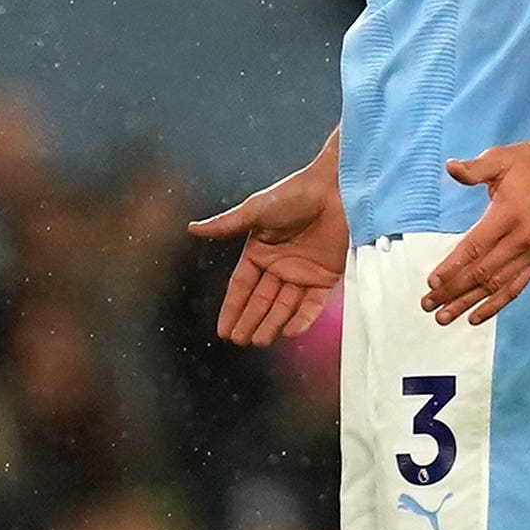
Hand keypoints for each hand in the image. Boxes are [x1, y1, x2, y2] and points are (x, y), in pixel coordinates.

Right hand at [190, 151, 347, 346]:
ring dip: (273, 324)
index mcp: (260, 251)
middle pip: (262, 301)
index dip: (232, 308)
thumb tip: (192, 229)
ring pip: (285, 306)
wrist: (337, 189)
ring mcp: (304, 272)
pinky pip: (313, 303)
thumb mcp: (256, 210)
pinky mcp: (327, 276)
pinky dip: (303, 318)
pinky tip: (289, 331)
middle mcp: (280, 265)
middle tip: (239, 340)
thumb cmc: (295, 193)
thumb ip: (226, 224)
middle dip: (250, 321)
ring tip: (259, 341)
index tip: (222, 330)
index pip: (241, 286)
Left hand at [422, 129, 529, 324]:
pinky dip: (497, 303)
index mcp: (509, 215)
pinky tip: (477, 316)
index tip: (431, 282)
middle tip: (427, 305)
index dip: (452, 267)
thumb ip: (474, 169)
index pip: (475, 247)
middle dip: (452, 291)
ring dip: (469, 303)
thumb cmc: (529, 162)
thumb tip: (450, 166)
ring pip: (497, 285)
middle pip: (482, 272)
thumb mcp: (499, 159)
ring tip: (445, 317)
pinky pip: (516, 286)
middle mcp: (522, 238)